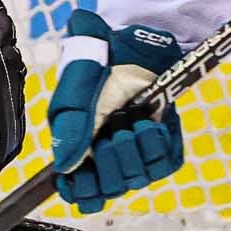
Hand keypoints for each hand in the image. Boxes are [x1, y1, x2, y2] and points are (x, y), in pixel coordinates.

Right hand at [48, 10, 184, 211]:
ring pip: (137, 179)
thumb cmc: (101, 58)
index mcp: (78, 144)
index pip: (79, 191)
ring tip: (134, 122)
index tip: (85, 179)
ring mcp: (137, 149)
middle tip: (112, 133)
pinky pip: (165, 165)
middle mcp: (107, 152)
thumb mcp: (77, 88)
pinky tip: (152, 124)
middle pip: (110, 189)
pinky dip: (159, 146)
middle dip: (112, 162)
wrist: (139, 39)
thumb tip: (65, 167)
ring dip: (135, 151)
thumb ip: (70, 126)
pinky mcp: (164, 144)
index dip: (82, 191)